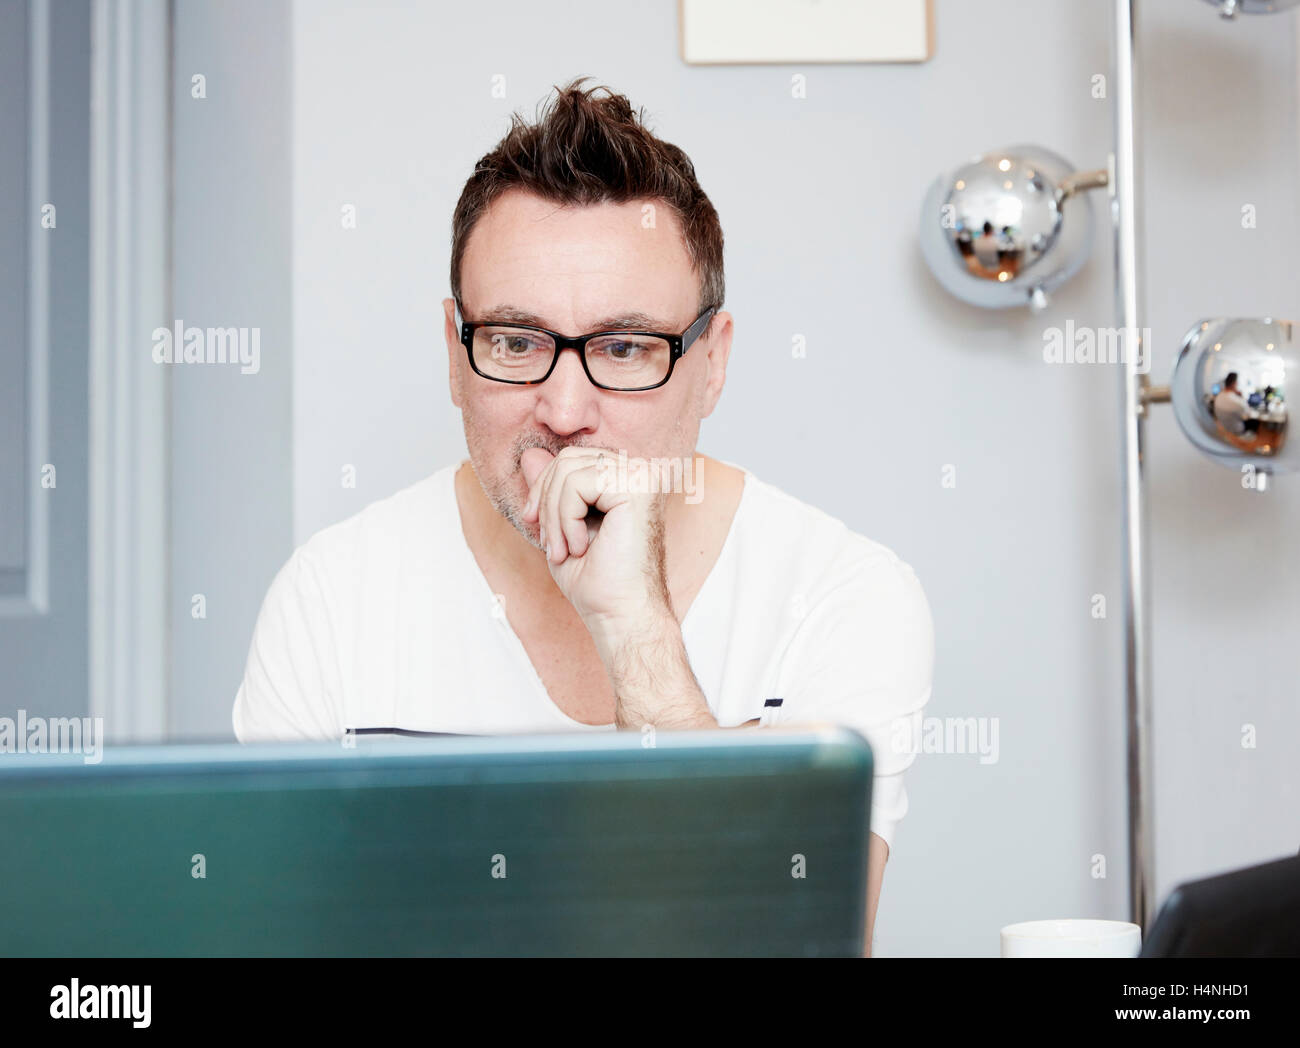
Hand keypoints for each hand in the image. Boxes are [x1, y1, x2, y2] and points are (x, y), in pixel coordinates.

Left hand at [520, 446, 671, 635]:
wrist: (621, 615)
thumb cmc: (597, 582)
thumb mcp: (560, 527)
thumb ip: (549, 490)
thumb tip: (529, 453)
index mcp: (626, 479)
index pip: (571, 460)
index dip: (544, 491)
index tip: (539, 529)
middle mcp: (640, 471)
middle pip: (567, 459)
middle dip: (545, 503)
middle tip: (553, 546)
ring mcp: (643, 475)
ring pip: (568, 470)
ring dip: (554, 516)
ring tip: (565, 551)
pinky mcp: (638, 486)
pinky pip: (576, 483)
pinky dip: (565, 520)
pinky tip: (581, 547)